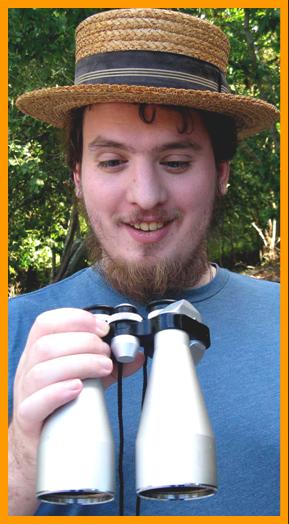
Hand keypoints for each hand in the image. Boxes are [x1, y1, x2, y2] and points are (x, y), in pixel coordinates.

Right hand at [9, 307, 143, 514]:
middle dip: (84, 343)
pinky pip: (34, 403)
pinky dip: (58, 392)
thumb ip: (107, 363)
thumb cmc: (60, 406)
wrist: (36, 447)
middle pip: (47, 345)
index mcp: (38, 352)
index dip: (75, 319)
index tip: (102, 327)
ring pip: (42, 371)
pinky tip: (79, 388)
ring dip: (78, 364)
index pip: (47, 322)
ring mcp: (24, 395)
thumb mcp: (84, 377)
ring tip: (104, 368)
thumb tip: (135, 353)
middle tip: (108, 354)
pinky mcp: (28, 420)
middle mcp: (27, 369)